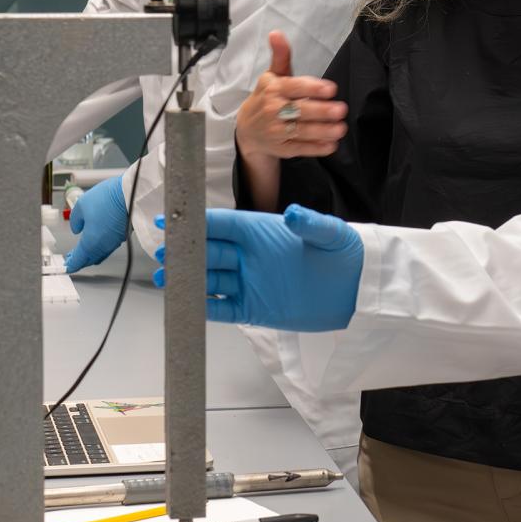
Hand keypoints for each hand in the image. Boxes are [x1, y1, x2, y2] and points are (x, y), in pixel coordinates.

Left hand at [64, 174, 128, 272]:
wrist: (132, 193)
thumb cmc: (108, 199)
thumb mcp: (81, 206)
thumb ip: (75, 220)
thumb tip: (77, 228)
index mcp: (90, 243)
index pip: (78, 261)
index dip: (70, 265)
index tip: (66, 266)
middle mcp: (104, 246)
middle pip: (90, 260)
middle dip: (80, 260)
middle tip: (72, 258)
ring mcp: (115, 241)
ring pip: (100, 253)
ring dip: (91, 253)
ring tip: (84, 248)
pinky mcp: (123, 235)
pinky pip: (109, 245)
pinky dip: (101, 245)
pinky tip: (98, 237)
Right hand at [154, 204, 361, 329]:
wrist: (358, 291)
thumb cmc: (346, 255)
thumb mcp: (332, 235)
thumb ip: (311, 224)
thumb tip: (293, 213)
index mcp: (263, 231)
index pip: (223, 224)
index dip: (197, 221)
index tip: (172, 220)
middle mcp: (251, 255)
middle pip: (209, 250)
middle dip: (185, 252)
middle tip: (162, 253)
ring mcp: (250, 282)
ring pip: (210, 279)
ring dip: (188, 279)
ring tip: (164, 279)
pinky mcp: (254, 308)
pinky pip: (222, 308)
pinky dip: (204, 307)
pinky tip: (186, 305)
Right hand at [235, 31, 347, 159]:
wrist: (248, 129)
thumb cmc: (267, 97)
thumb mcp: (273, 75)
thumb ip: (281, 56)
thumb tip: (276, 33)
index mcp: (273, 89)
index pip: (294, 87)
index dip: (313, 88)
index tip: (331, 89)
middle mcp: (273, 110)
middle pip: (300, 110)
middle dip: (322, 111)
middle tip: (342, 110)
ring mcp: (277, 131)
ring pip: (302, 131)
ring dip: (323, 131)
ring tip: (341, 128)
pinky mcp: (282, 148)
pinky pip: (301, 148)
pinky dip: (316, 148)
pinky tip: (332, 145)